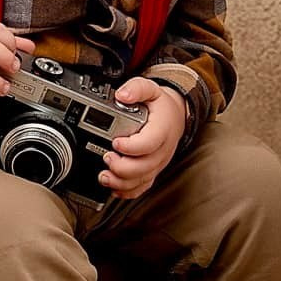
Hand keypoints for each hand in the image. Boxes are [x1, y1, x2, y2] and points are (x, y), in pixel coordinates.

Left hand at [97, 78, 185, 199]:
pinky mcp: (152, 171)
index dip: (131, 147)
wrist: (176, 117)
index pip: (149, 143)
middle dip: (122, 167)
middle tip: (107, 157)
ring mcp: (157, 163)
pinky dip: (127, 191)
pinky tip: (113, 187)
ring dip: (120, 182)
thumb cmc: (161, 107)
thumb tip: (121, 95)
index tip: (115, 142)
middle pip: (143, 167)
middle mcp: (162, 150)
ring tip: (104, 176)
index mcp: (162, 130)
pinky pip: (142, 187)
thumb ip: (136, 88)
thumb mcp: (151, 89)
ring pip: (141, 181)